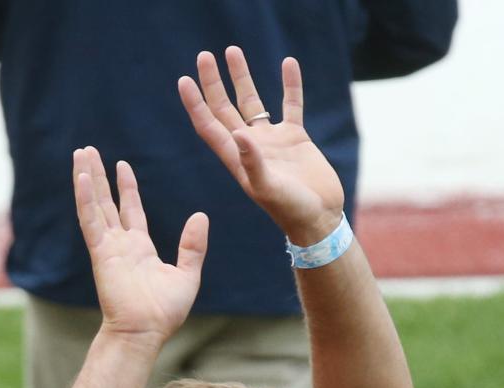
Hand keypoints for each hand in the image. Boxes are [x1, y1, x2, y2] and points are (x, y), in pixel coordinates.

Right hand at [73, 146, 207, 342]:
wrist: (146, 331)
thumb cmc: (165, 313)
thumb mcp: (187, 275)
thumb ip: (193, 246)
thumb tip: (201, 216)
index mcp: (140, 249)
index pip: (131, 211)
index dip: (126, 188)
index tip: (122, 166)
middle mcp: (121, 245)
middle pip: (107, 202)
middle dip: (99, 176)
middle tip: (89, 151)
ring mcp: (109, 248)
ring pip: (95, 205)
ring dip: (87, 179)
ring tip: (81, 153)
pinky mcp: (101, 254)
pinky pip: (90, 221)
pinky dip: (85, 198)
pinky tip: (81, 176)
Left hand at [179, 48, 345, 246]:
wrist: (320, 220)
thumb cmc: (292, 211)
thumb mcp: (270, 190)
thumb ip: (253, 163)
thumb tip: (238, 133)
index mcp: (237, 160)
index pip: (210, 126)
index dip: (196, 105)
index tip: (184, 80)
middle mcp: (250, 147)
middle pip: (225, 109)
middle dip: (213, 83)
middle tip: (203, 56)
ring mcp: (272, 141)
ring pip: (252, 102)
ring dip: (242, 77)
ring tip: (232, 51)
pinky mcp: (295, 138)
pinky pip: (290, 105)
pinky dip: (290, 85)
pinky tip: (288, 63)